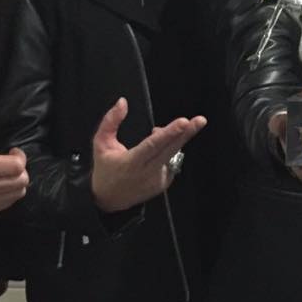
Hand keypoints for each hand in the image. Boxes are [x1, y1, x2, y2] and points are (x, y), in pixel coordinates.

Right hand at [0, 113, 28, 214]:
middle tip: (11, 163)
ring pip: (20, 191)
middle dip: (20, 169)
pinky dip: (12, 191)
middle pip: (22, 180)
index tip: (12, 151)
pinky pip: (12, 200)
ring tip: (7, 173)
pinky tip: (2, 183)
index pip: (17, 166)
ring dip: (17, 180)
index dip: (19, 156)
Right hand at [91, 98, 206, 212]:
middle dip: (187, 133)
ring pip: (172, 154)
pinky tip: (156, 152)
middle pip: (171, 149)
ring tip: (167, 129)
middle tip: (200, 120)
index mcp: (131, 162)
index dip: (169, 133)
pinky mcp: (163, 184)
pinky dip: (167, 152)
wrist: (108, 200)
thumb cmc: (105, 168)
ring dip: (174, 138)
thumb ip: (110, 121)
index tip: (183, 122)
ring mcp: (157, 180)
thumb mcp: (101, 143)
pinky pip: (171, 162)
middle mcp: (147, 172)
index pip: (153, 145)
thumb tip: (123, 102)